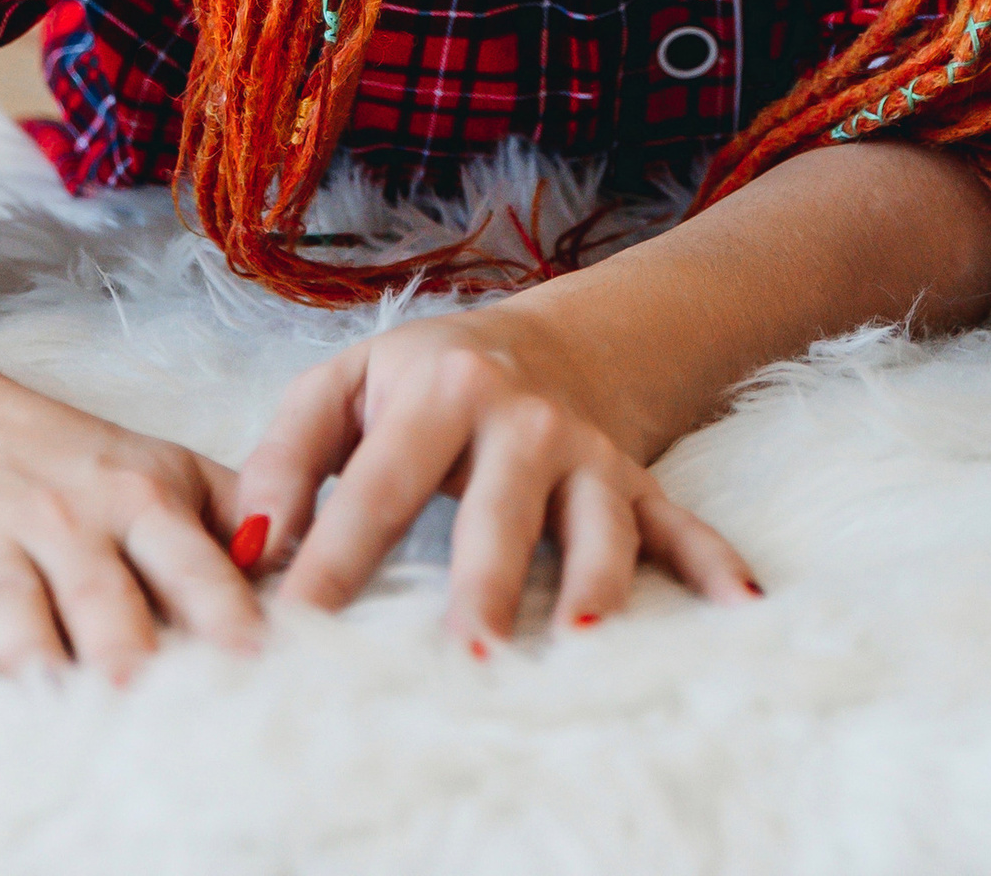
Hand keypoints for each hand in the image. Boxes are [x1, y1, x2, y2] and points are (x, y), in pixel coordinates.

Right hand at [0, 355, 263, 679]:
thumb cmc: (66, 461)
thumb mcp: (159, 469)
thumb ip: (232, 516)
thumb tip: (312, 570)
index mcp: (139, 497)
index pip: (189, 556)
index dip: (222, 603)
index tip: (256, 653)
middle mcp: (67, 514)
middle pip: (100, 585)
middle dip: (123, 636)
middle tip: (143, 689)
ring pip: (9, 596)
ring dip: (24, 644)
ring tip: (41, 691)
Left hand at [238, 295, 757, 648]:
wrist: (550, 336)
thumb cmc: (425, 379)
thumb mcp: (344, 387)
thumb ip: (284, 460)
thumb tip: (247, 549)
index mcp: (439, 393)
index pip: (378, 487)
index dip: (334, 557)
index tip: (295, 627)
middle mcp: (522, 422)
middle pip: (500, 511)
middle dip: (485, 582)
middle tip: (463, 654)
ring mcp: (588, 455)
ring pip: (597, 524)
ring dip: (594, 585)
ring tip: (582, 645)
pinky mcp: (635, 483)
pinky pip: (681, 526)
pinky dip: (714, 566)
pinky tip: (744, 609)